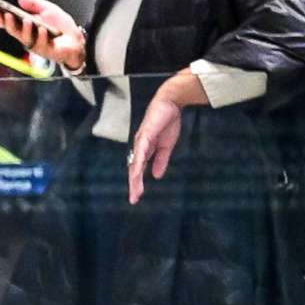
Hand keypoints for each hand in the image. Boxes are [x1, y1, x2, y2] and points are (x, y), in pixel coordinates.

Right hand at [0, 0, 86, 72]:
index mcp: (26, 27)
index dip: (1, 19)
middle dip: (9, 24)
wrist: (77, 39)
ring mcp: (36, 45)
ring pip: (26, 39)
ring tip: (27, 20)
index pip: (10, 24)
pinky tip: (42, 30)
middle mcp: (29, 37)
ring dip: (25, 29)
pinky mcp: (46, 51)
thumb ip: (34, 3)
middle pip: (14, 32)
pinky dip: (41, 36)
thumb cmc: (62, 26)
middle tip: (7, 15)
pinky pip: (41, 44)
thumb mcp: (48, 9)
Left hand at [128, 87, 186, 202]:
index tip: (136, 197)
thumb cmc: (167, 123)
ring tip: (135, 189)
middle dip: (134, 185)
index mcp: (144, 150)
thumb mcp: (166, 146)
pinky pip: (141, 149)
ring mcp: (141, 140)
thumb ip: (161, 160)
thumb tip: (156, 176)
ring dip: (135, 176)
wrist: (171, 104)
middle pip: (134, 168)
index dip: (137, 183)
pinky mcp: (145, 133)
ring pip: (136, 162)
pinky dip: (139, 160)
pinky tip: (137, 170)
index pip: (138, 169)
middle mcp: (139, 146)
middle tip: (134, 199)